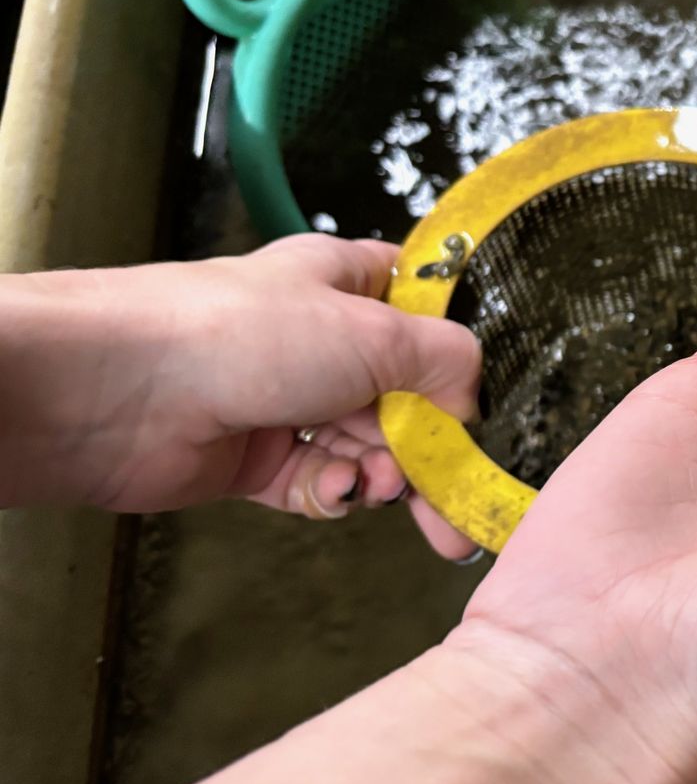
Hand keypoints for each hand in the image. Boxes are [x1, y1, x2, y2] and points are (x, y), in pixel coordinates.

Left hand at [0, 234, 481, 557]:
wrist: (119, 392)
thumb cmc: (238, 333)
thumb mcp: (374, 331)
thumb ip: (447, 361)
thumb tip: (473, 402)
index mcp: (347, 283)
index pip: (424, 310)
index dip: (460, 354)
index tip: (490, 400)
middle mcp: (320, 339)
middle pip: (406, 397)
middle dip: (435, 449)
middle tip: (462, 501)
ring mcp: (288, 400)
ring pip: (368, 448)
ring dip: (387, 476)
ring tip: (385, 491)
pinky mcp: (257, 458)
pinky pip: (320, 484)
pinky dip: (335, 494)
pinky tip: (334, 492)